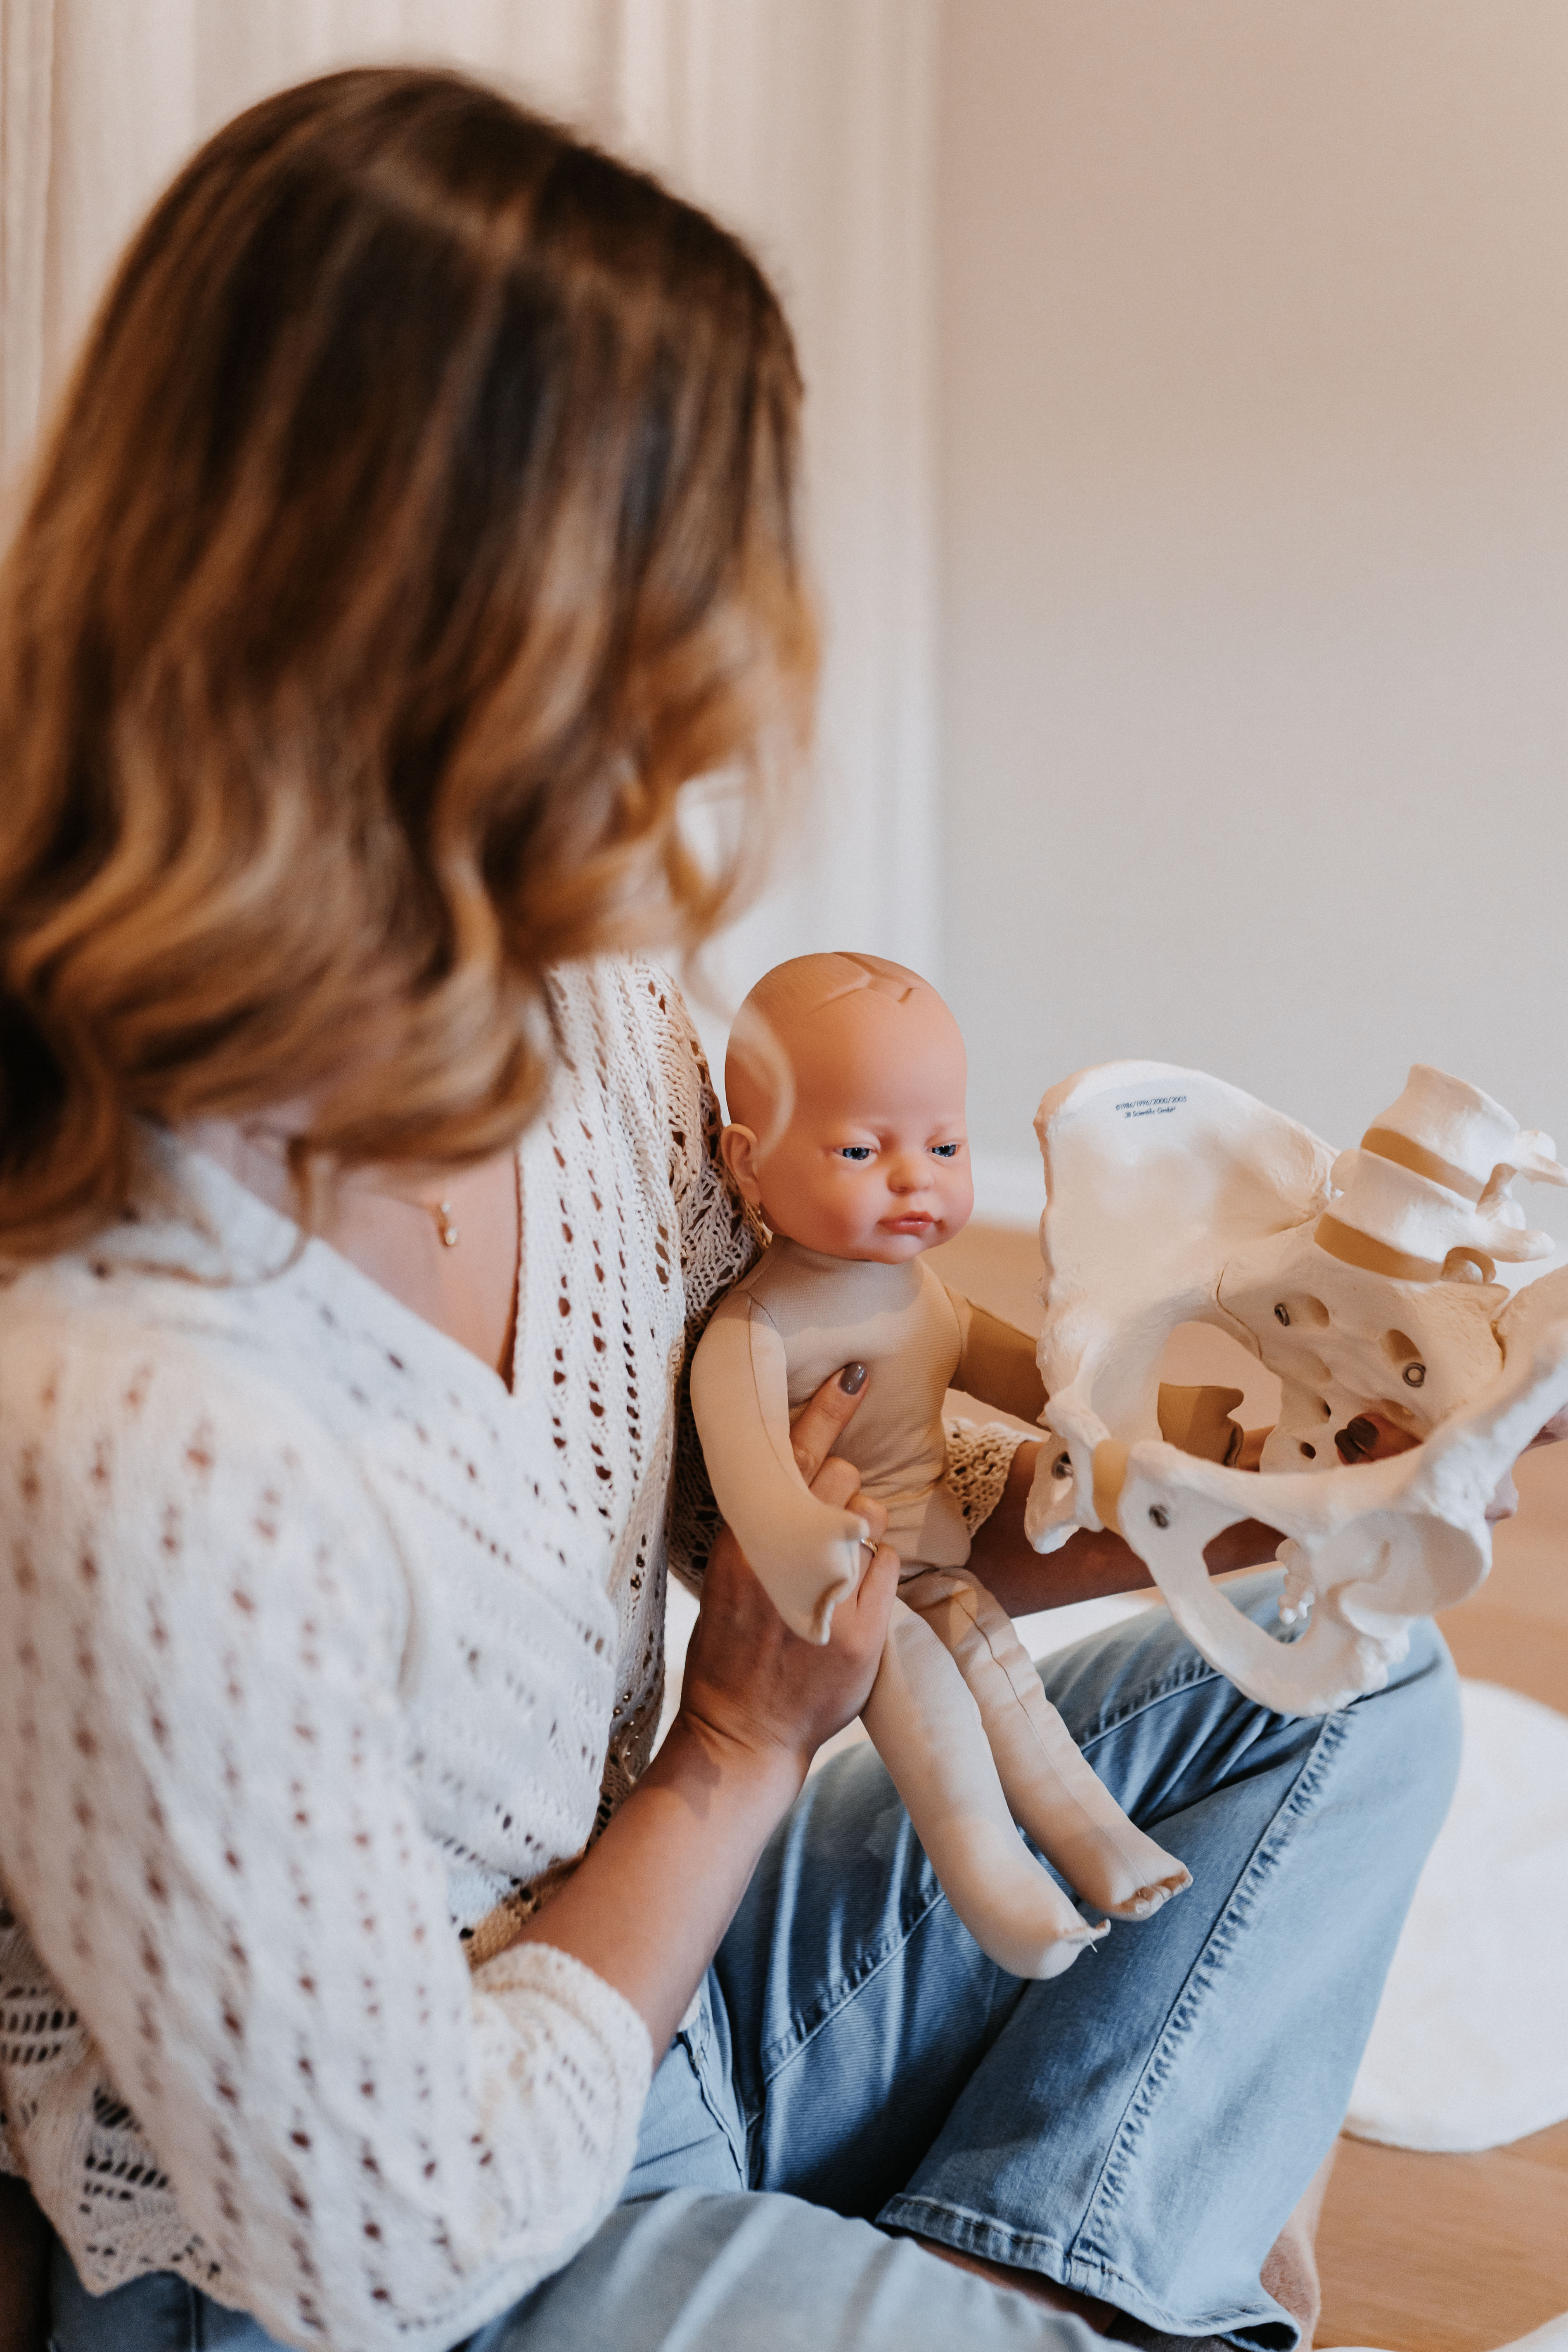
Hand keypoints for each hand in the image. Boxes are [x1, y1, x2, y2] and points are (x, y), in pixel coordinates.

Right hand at [678, 1365, 900, 1780]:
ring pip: (870, 1518)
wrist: (742, 1731)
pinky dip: (877, 1576)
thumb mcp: (730, 1574)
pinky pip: (889, 1566)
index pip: (791, 1456)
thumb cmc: (732, 1648)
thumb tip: (807, 1480)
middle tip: (824, 1533)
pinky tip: (851, 1602)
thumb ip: (764, 1526)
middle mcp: (784, 1556)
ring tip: (832, 1574)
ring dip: (860, 1535)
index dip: (826, 1409)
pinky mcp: (863, 1628)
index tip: (855, 1374)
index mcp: (745, 1537)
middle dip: (842, 1493)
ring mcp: (826, 1590)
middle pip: (841, 1479)